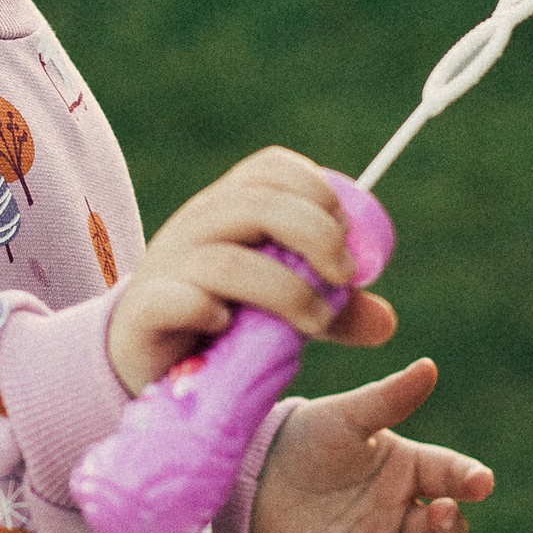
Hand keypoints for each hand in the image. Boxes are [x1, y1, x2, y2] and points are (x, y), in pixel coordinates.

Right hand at [106, 145, 398, 397]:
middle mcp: (196, 227)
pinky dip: (207, 309)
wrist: (147, 362)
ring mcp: (167, 267)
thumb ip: (333, 310)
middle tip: (345, 277)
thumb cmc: (224, 322)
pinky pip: (177, 300)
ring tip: (315, 322)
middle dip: (314, 235)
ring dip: (284, 290)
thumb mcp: (285, 310)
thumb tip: (386, 321)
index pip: (270, 170)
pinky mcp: (145, 311)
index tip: (348, 236)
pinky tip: (228, 327)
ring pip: (227, 260)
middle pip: (256, 205)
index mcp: (228, 208)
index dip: (317, 191)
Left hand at [246, 357, 492, 532]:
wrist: (245, 471)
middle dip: (449, 529)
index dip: (469, 480)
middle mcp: (397, 516)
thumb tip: (428, 367)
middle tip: (439, 514)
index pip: (452, 478)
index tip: (481, 482)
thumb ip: (387, 400)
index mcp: (407, 472)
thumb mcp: (345, 417)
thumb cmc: (302, 437)